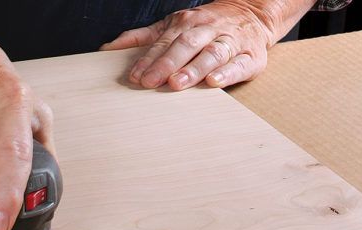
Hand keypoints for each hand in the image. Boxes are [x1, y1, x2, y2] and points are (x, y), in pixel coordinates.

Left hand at [101, 0, 291, 89]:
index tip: (134, 76)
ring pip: (211, 53)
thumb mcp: (174, 25)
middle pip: (186, 45)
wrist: (253, 14)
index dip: (149, 59)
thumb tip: (108, 48)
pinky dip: (227, 73)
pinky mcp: (250, 57)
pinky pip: (238, 64)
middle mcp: (208, 29)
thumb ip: (143, 38)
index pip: (164, 42)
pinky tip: (213, 82)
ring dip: (193, 69)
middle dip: (166, 64)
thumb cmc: (206, 25)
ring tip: (176, 83)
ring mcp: (230, 42)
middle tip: (150, 82)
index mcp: (187, 22)